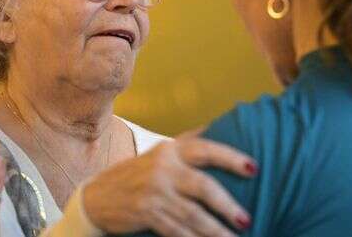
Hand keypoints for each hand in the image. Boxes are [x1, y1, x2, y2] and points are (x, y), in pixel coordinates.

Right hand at [83, 128, 257, 236]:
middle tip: (246, 219)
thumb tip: (220, 126)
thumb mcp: (160, 152)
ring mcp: (153, 192)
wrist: (97, 197)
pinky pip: (176, 231)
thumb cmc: (137, 173)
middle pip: (202, 186)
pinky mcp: (146, 214)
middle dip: (227, 205)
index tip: (254, 168)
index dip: (231, 158)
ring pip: (192, 215)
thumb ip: (188, 143)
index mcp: (170, 149)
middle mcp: (163, 168)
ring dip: (215, 231)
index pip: (206, 150)